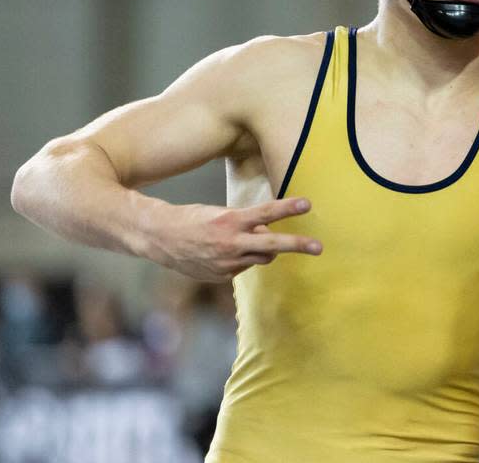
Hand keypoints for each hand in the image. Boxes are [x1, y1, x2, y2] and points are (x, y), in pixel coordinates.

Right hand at [146, 197, 321, 281]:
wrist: (159, 237)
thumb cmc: (193, 219)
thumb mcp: (220, 213)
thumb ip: (246, 224)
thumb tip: (268, 235)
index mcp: (230, 220)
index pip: (266, 212)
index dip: (288, 208)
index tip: (308, 203)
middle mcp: (230, 243)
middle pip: (273, 245)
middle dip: (298, 245)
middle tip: (319, 247)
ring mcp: (226, 263)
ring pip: (262, 258)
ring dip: (265, 249)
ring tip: (248, 239)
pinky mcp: (222, 276)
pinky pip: (244, 267)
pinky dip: (242, 258)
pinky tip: (222, 252)